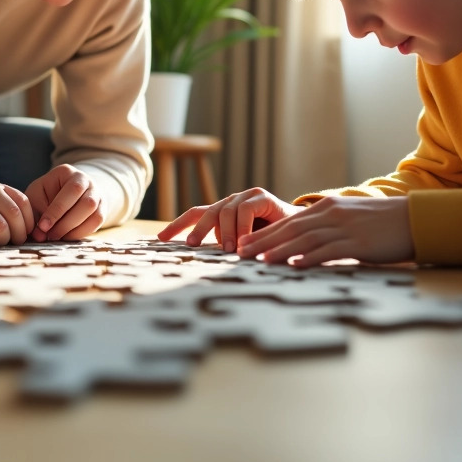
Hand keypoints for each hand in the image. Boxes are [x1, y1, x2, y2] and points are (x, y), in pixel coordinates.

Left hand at [26, 164, 104, 240]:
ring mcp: (97, 195)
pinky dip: (81, 233)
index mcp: (68, 172)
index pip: (71, 191)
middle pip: (86, 203)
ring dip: (74, 230)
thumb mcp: (36, 196)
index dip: (57, 211)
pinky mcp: (101, 209)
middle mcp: (87, 181)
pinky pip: (97, 223)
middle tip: (50, 236)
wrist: (61, 193)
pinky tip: (67, 236)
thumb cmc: (45, 194)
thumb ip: (35, 214)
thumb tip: (39, 235)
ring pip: (95, 215)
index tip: (43, 227)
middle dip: (66, 223)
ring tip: (57, 237)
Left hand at [158, 187, 299, 250]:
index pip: (195, 214)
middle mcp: (231, 201)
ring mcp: (246, 196)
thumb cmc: (269, 242)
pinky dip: (243, 226)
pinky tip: (243, 242)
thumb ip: (226, 249)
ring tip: (228, 251)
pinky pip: (246, 210)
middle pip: (207, 211)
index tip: (159, 238)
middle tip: (193, 245)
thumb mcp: (242, 246)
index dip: (177, 225)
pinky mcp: (261, 196)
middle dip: (198, 229)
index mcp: (223, 212)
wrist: (302, 231)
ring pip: (226, 211)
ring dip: (226, 233)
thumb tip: (201, 265)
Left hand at [237, 195, 413, 266]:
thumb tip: (309, 246)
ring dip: (280, 250)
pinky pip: (330, 250)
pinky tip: (295, 266)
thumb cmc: (384, 224)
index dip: (265, 233)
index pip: (289, 221)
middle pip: (290, 229)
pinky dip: (310, 258)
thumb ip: (330, 229)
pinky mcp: (358, 243)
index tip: (245, 244)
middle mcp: (332, 215)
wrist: (415, 218)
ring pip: (305, 239)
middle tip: (241, 253)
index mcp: (328, 208)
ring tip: (260, 261)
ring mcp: (344, 228)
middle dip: (263, 241)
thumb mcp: (351, 220)